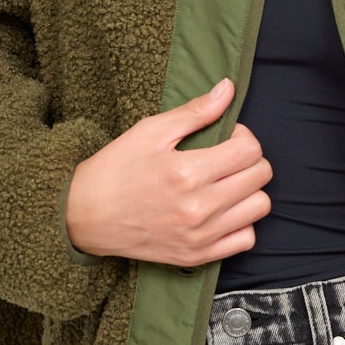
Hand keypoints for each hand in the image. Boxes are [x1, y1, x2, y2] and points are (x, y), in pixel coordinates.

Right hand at [63, 78, 271, 265]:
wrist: (85, 216)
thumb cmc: (116, 169)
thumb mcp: (151, 131)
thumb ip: (195, 111)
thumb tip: (228, 88)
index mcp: (187, 172)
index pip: (249, 150)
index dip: (243, 136)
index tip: (226, 136)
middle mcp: (199, 208)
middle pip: (260, 177)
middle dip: (249, 159)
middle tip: (227, 156)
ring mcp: (200, 236)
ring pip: (259, 207)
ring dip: (250, 190)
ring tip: (227, 182)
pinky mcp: (197, 256)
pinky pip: (246, 240)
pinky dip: (243, 222)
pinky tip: (224, 209)